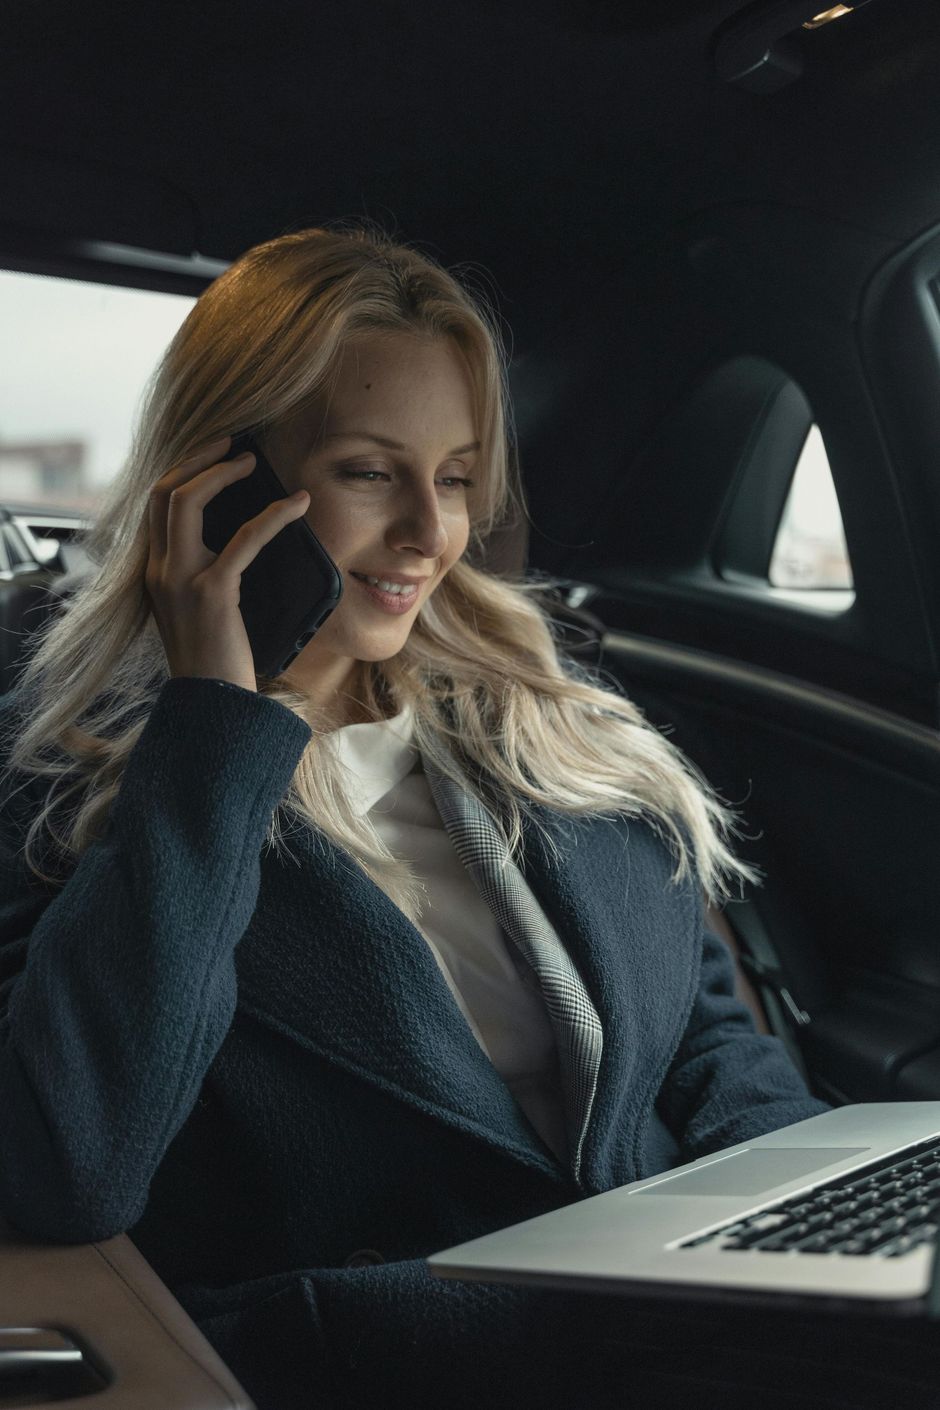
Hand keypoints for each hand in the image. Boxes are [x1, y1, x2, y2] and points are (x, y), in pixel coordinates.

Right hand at [145, 435, 309, 692]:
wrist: (214, 706)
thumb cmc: (218, 662)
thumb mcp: (202, 611)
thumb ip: (207, 574)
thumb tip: (240, 541)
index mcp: (155, 572)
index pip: (156, 505)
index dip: (184, 471)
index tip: (215, 454)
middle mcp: (158, 570)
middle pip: (163, 491)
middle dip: (197, 457)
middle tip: (233, 443)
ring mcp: (180, 580)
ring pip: (185, 501)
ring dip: (221, 472)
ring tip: (252, 460)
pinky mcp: (212, 593)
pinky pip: (243, 538)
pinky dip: (273, 515)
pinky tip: (297, 505)